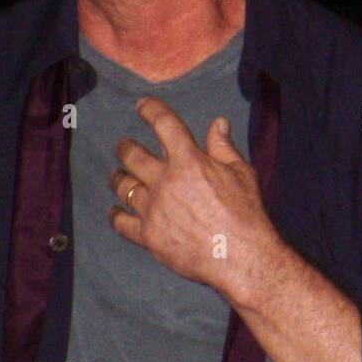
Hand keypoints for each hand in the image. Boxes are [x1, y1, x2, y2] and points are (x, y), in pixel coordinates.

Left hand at [109, 97, 281, 294]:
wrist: (240, 256)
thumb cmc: (246, 213)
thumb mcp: (241, 173)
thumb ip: (224, 148)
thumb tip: (218, 124)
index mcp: (189, 161)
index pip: (164, 124)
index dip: (150, 110)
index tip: (142, 105)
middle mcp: (165, 181)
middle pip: (133, 155)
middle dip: (125, 146)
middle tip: (123, 144)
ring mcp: (153, 209)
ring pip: (123, 186)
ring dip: (119, 177)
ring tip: (118, 175)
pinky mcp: (148, 235)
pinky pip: (122, 222)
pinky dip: (116, 214)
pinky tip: (116, 210)